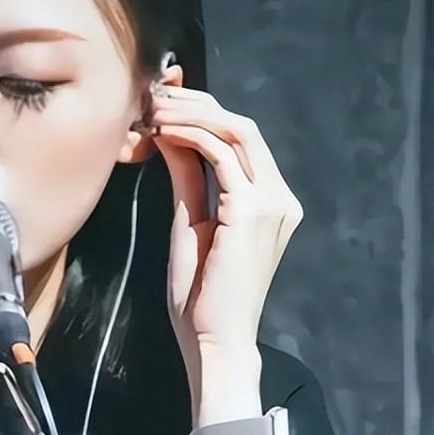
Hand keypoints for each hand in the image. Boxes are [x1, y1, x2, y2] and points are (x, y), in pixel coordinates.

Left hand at [147, 84, 303, 423]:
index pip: (242, 137)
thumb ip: (188, 176)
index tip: (163, 103)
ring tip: (152, 110)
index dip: (203, 111)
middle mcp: (281, 197)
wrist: (213, 338)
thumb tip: (170, 135)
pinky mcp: (252, 212)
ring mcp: (272, 203)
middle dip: (196, 104)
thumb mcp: (190, 219)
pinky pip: (222, 155)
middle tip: (153, 97)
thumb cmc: (201, 292)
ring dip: (190, 114)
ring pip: (236, 131)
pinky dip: (189, 136)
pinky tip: (161, 133)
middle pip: (243, 126)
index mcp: (271, 200)